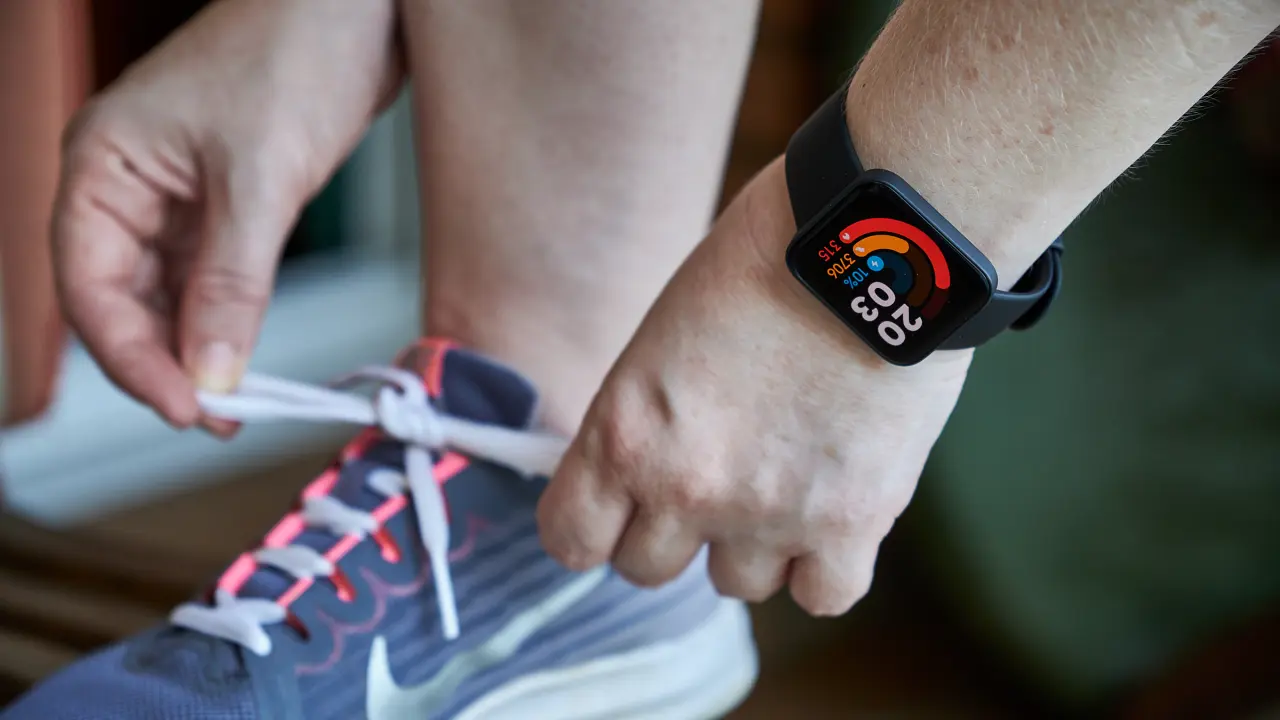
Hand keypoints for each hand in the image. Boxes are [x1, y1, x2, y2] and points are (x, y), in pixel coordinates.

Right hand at [53, 0, 399, 427]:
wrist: (358, 5)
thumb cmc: (296, 48)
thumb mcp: (263, 177)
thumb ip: (234, 282)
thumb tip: (213, 371)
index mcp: (105, 164)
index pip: (90, 285)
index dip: (131, 357)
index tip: (186, 406)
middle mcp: (129, 184)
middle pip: (122, 299)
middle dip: (164, 362)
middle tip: (218, 416)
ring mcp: (176, 195)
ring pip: (167, 295)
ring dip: (197, 348)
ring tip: (239, 400)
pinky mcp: (225, 201)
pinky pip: (209, 277)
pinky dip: (226, 319)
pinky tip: (247, 353)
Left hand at [537, 158, 972, 614]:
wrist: (875, 238)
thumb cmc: (767, 257)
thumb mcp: (664, 333)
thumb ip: (646, 417)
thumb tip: (647, 466)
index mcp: (624, 432)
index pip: (572, 540)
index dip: (593, 526)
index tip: (616, 510)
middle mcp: (685, 487)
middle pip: (647, 570)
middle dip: (671, 532)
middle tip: (709, 481)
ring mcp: (768, 514)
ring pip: (736, 585)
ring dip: (751, 546)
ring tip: (783, 480)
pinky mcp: (851, 522)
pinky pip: (822, 595)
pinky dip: (824, 567)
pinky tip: (832, 518)